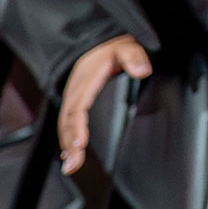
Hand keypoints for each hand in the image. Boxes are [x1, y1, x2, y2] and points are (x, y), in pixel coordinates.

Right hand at [58, 35, 150, 174]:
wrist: (99, 43)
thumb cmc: (113, 48)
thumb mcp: (126, 47)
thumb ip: (134, 57)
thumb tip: (142, 70)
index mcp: (86, 81)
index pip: (78, 107)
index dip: (77, 127)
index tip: (79, 144)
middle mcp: (76, 91)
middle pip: (68, 121)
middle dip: (69, 144)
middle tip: (74, 164)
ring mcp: (73, 97)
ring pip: (65, 124)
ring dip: (66, 145)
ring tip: (71, 166)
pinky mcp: (75, 102)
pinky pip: (67, 122)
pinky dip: (66, 139)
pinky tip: (70, 154)